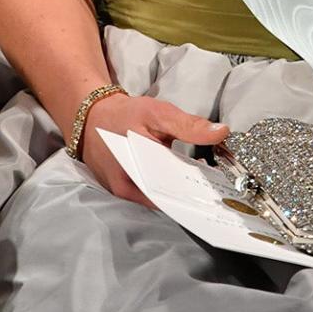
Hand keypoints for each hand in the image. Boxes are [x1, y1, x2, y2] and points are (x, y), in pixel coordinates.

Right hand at [79, 93, 230, 209]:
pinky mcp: (124, 191)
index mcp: (134, 177)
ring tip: (208, 183)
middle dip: (191, 193)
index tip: (219, 188)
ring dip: (181, 190)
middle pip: (166, 198)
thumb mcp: (157, 113)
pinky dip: (168, 185)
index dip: (196, 192)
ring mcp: (124, 194)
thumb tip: (221, 133)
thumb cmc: (125, 115)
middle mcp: (127, 193)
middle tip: (218, 186)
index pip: (171, 193)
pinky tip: (187, 177)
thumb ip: (188, 125)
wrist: (92, 117)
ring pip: (160, 197)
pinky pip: (151, 192)